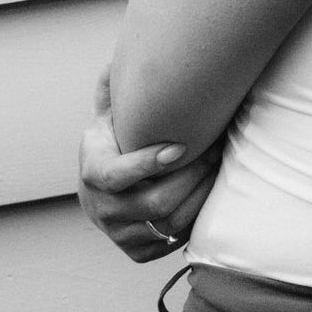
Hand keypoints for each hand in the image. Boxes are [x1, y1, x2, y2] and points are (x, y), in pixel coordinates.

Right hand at [77, 68, 221, 261]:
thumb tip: (115, 60)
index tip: (181, 146)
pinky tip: (207, 194)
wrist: (102, 187)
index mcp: (92, 172)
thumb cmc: (114, 140)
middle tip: (217, 152)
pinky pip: (171, 242)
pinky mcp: (136, 251)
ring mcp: (118, 233)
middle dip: (191, 177)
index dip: (148, 163)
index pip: (117, 176)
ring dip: (200, 197)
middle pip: (153, 202)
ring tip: (219, 170)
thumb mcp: (108, 115)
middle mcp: (101, 208)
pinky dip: (193, 220)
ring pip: (168, 224)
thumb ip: (112, 90)